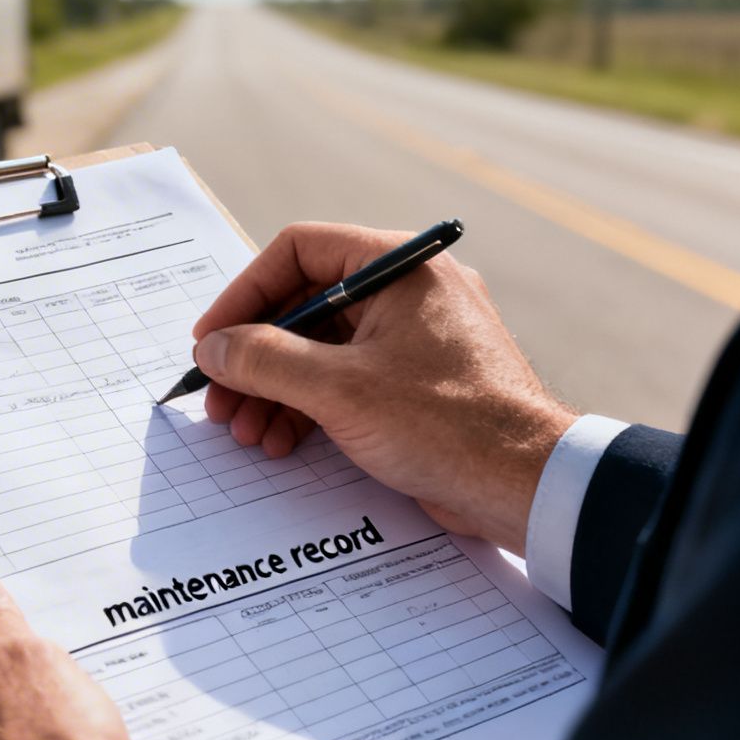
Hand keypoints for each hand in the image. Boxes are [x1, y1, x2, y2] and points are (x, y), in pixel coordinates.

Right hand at [191, 222, 576, 553]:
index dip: (244, 294)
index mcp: (399, 268)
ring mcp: (413, 338)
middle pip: (304, 306)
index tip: (211, 338)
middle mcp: (408, 291)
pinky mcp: (416, 382)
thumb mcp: (338, 389)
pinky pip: (346, 378)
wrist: (529, 487)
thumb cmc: (448, 425)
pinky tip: (281, 441)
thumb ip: (263, 360)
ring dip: (275, 388)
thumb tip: (212, 348)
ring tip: (246, 431)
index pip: (299, 251)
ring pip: (321, 348)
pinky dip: (308, 406)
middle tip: (219, 397)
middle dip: (254, 357)